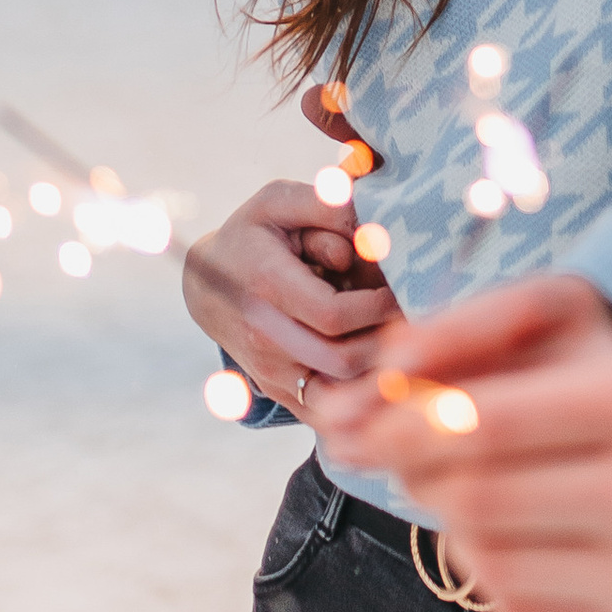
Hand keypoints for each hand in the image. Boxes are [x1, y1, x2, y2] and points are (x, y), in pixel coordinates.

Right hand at [181, 179, 406, 419]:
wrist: (206, 287)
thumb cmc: (253, 235)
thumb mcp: (280, 201)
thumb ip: (325, 205)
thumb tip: (369, 232)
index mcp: (266, 286)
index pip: (334, 315)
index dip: (376, 306)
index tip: (395, 291)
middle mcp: (264, 336)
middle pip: (342, 359)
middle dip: (386, 340)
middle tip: (405, 318)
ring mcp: (268, 370)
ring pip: (338, 393)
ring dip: (377, 369)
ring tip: (395, 341)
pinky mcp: (275, 391)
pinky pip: (325, 410)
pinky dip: (356, 398)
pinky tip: (376, 370)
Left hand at [325, 281, 611, 611]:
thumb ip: (523, 382)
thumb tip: (393, 409)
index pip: (490, 418)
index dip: (412, 424)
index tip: (379, 424)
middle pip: (478, 495)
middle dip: (422, 480)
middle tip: (411, 467)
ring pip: (488, 562)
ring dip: (458, 533)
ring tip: (478, 509)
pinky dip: (498, 588)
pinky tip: (529, 557)